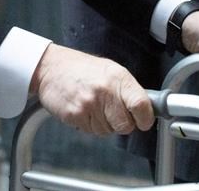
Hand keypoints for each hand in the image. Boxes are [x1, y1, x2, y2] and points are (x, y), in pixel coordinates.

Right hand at [30, 44, 154, 135]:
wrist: (51, 67)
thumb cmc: (82, 68)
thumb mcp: (110, 70)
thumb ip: (128, 89)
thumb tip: (147, 108)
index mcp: (118, 77)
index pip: (141, 105)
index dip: (145, 118)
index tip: (143, 121)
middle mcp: (105, 90)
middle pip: (125, 125)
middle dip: (120, 123)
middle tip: (111, 111)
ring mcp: (89, 104)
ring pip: (107, 131)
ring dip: (102, 123)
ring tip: (93, 105)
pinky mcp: (75, 114)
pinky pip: (90, 131)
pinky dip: (88, 124)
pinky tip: (82, 108)